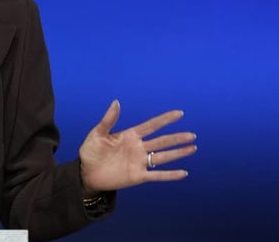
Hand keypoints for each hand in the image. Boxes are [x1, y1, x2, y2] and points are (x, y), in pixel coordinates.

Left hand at [79, 100, 196, 193]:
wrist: (86, 172)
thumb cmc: (91, 152)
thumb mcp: (97, 133)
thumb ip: (108, 120)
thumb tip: (116, 102)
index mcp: (130, 136)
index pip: (151, 126)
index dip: (165, 120)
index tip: (179, 113)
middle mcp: (138, 148)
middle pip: (162, 141)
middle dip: (176, 138)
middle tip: (192, 135)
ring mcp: (139, 162)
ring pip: (163, 157)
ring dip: (178, 153)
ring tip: (192, 148)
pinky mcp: (138, 176)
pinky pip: (157, 175)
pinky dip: (170, 175)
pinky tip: (183, 173)